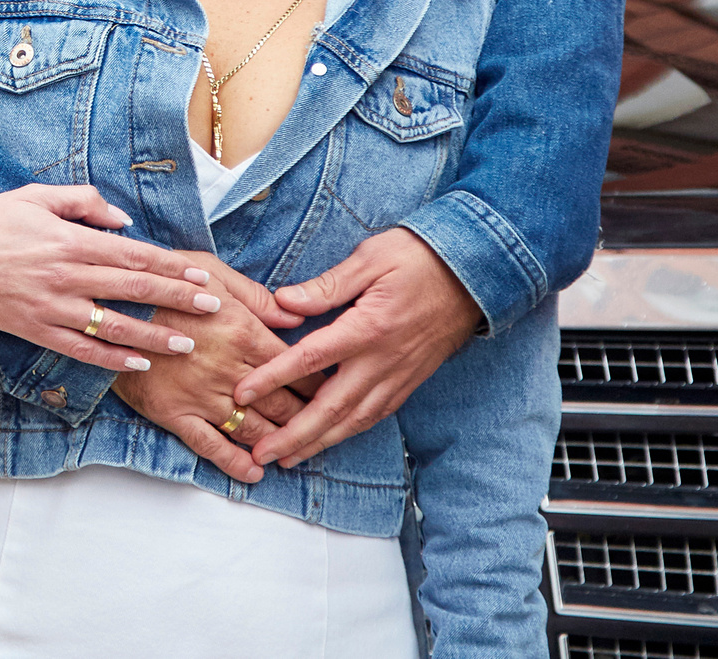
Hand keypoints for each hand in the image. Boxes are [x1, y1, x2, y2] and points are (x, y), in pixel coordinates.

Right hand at [0, 186, 233, 371]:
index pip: (133, 255)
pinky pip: (82, 349)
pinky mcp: (37, 331)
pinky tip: (138, 364)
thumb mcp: (35, 196)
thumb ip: (82, 202)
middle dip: (176, 299)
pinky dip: (111, 358)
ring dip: (153, 336)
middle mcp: (66, 276)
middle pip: (133, 290)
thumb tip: (123, 220)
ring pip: (113, 325)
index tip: (201, 275)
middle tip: (212, 308)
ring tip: (186, 343)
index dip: (171, 267)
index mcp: (69, 240)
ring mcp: (52, 308)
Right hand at [113, 255, 306, 482]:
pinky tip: (254, 472)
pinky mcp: (175, 414)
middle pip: (281, 402)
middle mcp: (228, 368)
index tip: (335, 391)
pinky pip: (211, 446)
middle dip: (308, 417)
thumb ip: (256, 296)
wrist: (109, 307)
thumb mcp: (210, 272)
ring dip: (280, 443)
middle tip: (325, 426)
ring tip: (298, 452)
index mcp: (241, 331)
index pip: (293, 364)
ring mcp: (202, 395)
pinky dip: (235, 463)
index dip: (318, 381)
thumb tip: (297, 318)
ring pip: (253, 428)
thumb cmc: (163, 284)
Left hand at [237, 228, 482, 467]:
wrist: (474, 274)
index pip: (310, 359)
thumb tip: (284, 301)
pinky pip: (376, 415)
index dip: (273, 377)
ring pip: (354, 420)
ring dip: (320, 443)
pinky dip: (351, 432)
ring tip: (289, 459)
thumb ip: (326, 285)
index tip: (243, 392)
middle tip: (262, 454)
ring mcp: (398, 375)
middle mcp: (382, 360)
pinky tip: (332, 439)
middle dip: (294, 435)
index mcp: (367, 327)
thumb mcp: (370, 257)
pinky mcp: (410, 380)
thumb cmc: (419, 258)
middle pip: (331, 407)